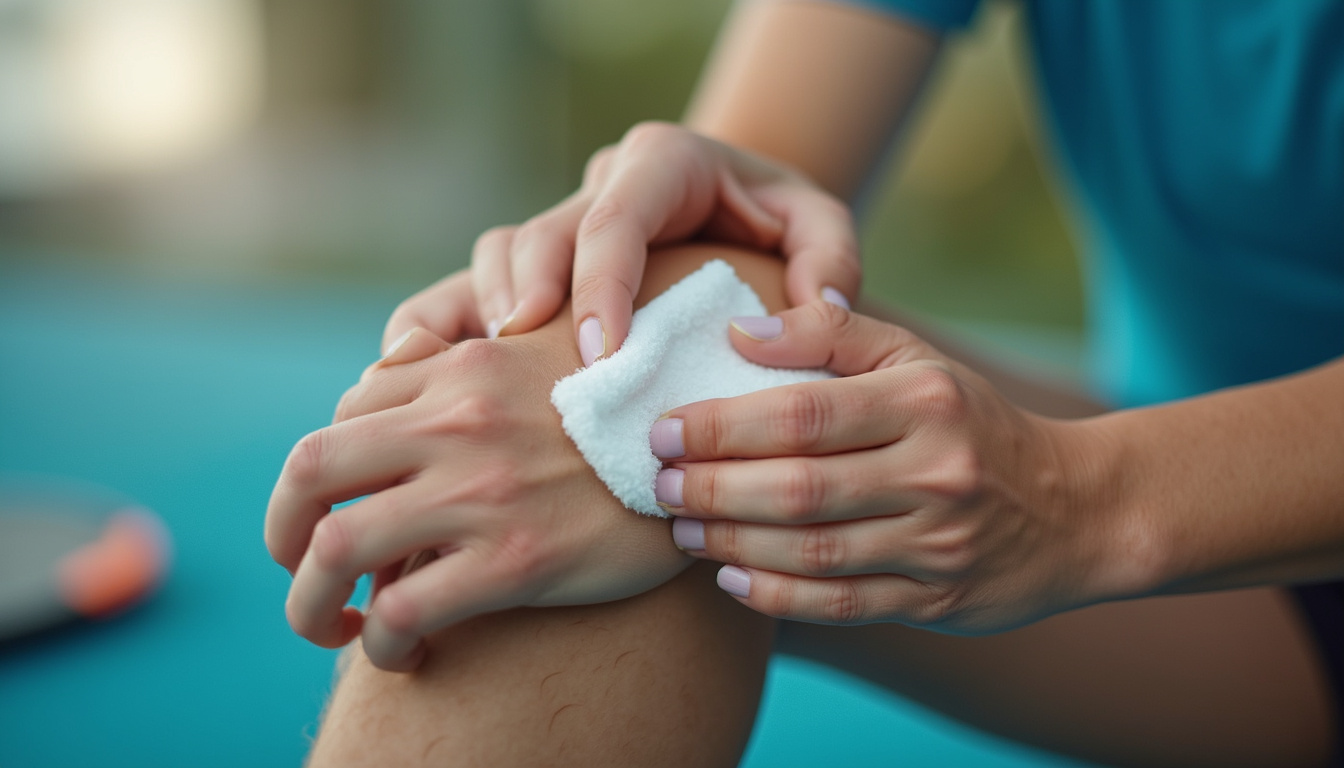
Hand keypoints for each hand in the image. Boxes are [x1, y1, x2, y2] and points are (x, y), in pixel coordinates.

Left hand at [266, 323, 691, 671]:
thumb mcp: (556, 357)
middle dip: (282, 531)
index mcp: (466, 368)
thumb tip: (401, 379)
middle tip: (300, 568)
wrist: (723, 454)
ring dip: (309, 602)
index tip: (342, 508)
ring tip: (328, 627)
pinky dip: (382, 641)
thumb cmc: (638, 411)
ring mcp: (482, 492)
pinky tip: (405, 651)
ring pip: (333, 548)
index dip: (329, 469)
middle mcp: (459, 421)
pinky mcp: (515, 561)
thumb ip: (478, 362)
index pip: (346, 410)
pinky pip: (403, 609)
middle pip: (309, 471)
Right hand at [382, 121, 860, 364]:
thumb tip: (815, 315)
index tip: (597, 353)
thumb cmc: (779, 217)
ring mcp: (565, 223)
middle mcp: (601, 186)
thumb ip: (830, 259)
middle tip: (523, 365)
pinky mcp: (541, 261)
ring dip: (488, 315)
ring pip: (499, 255)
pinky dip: (455, 327)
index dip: (599, 285)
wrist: (738, 205)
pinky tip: (440, 381)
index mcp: (663, 162)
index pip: (617, 219)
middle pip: (542, 234)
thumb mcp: (821, 223)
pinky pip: (477, 283)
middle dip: (526, 298)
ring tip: (491, 380)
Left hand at [652, 301, 1118, 633]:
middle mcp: (935, 473)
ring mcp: (939, 543)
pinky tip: (731, 578)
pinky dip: (778, 595)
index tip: (663, 428)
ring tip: (681, 526)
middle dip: (714, 488)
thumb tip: (735, 332)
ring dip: (732, 542)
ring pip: (813, 551)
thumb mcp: (915, 359)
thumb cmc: (969, 420)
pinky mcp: (937, 599)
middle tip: (658, 483)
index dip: (722, 425)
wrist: (1073, 508)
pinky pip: (842, 604)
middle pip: (799, 487)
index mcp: (924, 401)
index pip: (803, 413)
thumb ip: (828, 334)